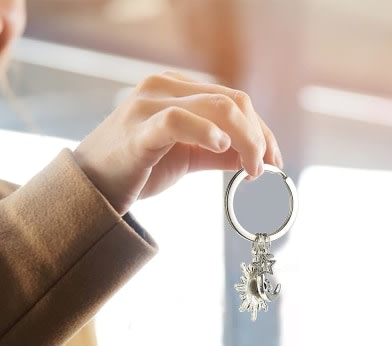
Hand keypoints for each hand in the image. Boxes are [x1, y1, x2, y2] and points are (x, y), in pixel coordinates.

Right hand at [73, 72, 281, 213]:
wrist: (93, 187)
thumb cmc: (139, 169)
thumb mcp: (188, 158)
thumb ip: (219, 153)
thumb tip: (255, 159)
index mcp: (178, 90)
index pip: (234, 101)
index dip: (262, 130)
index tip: (274, 161)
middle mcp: (166, 88)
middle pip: (232, 101)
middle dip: (259, 136)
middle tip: (266, 169)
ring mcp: (150, 104)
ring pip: (216, 107)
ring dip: (245, 140)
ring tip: (252, 169)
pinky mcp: (139, 129)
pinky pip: (178, 120)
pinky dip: (207, 133)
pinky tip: (222, 149)